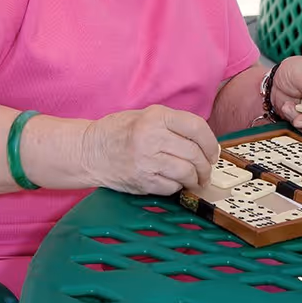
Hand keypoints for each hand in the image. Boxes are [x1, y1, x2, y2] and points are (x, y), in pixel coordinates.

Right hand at [82, 105, 219, 195]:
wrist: (88, 150)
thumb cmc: (119, 131)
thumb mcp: (147, 115)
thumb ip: (175, 125)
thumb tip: (206, 144)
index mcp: (157, 117)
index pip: (197, 128)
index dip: (211, 143)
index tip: (213, 153)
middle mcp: (152, 137)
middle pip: (195, 154)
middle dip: (206, 166)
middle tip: (206, 171)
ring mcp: (146, 160)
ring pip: (186, 173)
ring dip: (195, 179)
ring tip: (195, 180)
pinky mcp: (142, 180)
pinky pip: (172, 187)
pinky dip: (177, 187)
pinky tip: (174, 183)